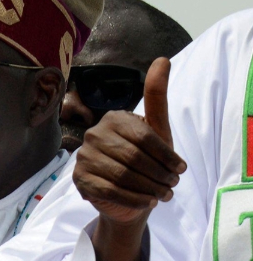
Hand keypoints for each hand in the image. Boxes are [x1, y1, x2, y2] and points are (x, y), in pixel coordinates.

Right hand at [72, 58, 186, 260]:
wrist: (126, 195)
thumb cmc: (145, 161)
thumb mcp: (156, 131)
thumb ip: (157, 97)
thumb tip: (163, 59)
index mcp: (113, 118)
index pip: (145, 137)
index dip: (167, 155)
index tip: (181, 169)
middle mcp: (94, 134)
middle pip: (134, 158)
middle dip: (159, 175)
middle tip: (172, 185)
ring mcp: (83, 157)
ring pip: (123, 176)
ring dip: (149, 189)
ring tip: (162, 195)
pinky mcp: (79, 179)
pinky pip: (110, 190)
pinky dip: (134, 199)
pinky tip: (146, 201)